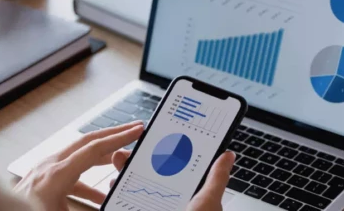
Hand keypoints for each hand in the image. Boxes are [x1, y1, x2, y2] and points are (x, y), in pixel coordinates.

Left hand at [13, 122, 144, 210]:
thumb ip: (90, 210)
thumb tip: (109, 203)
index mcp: (57, 175)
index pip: (94, 148)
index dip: (119, 138)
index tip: (137, 130)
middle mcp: (50, 166)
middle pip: (88, 142)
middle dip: (113, 135)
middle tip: (134, 129)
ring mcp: (44, 170)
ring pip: (79, 155)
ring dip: (102, 156)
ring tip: (122, 160)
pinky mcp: (40, 179)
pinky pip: (70, 172)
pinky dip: (89, 179)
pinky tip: (100, 196)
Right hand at [110, 150, 235, 210]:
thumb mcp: (207, 204)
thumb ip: (215, 180)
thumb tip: (228, 155)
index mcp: (191, 198)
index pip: (176, 169)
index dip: (164, 153)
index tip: (152, 139)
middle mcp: (172, 204)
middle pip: (152, 176)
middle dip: (139, 161)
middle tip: (127, 152)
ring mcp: (154, 208)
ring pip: (138, 189)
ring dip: (126, 176)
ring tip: (119, 166)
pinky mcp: (141, 209)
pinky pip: (129, 203)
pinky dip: (120, 195)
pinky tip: (115, 188)